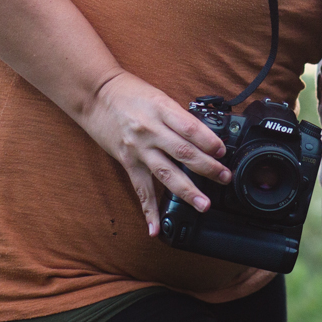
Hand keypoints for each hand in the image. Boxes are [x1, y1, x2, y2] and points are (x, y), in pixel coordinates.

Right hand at [76, 71, 231, 236]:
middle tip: (224, 177)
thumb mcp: (159, 97)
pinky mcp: (127, 162)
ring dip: (187, 191)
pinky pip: (140, 189)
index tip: (223, 151)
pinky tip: (155, 228)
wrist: (96, 94)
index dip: (209, 141)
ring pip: (166, 174)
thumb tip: (205, 137)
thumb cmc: (130, 92)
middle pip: (183, 152)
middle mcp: (150, 130)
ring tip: (203, 204)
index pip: (190, 128)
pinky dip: (148, 210)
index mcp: (161, 109)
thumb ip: (179, 117)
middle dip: (207, 168)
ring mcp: (138, 149)